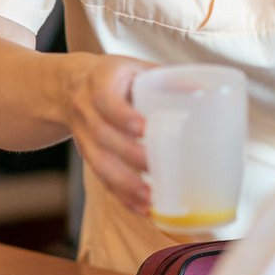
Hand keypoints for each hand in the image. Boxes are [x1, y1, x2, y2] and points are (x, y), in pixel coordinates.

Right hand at [65, 54, 155, 214]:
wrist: (69, 85)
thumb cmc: (115, 76)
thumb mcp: (135, 66)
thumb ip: (166, 77)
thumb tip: (206, 90)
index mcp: (100, 82)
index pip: (107, 100)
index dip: (123, 116)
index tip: (144, 129)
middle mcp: (85, 109)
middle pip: (103, 136)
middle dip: (129, 155)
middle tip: (154, 167)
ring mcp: (82, 134)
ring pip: (98, 162)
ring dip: (124, 183)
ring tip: (149, 199)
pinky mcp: (86, 153)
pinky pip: (100, 177)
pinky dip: (120, 195)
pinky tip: (140, 208)